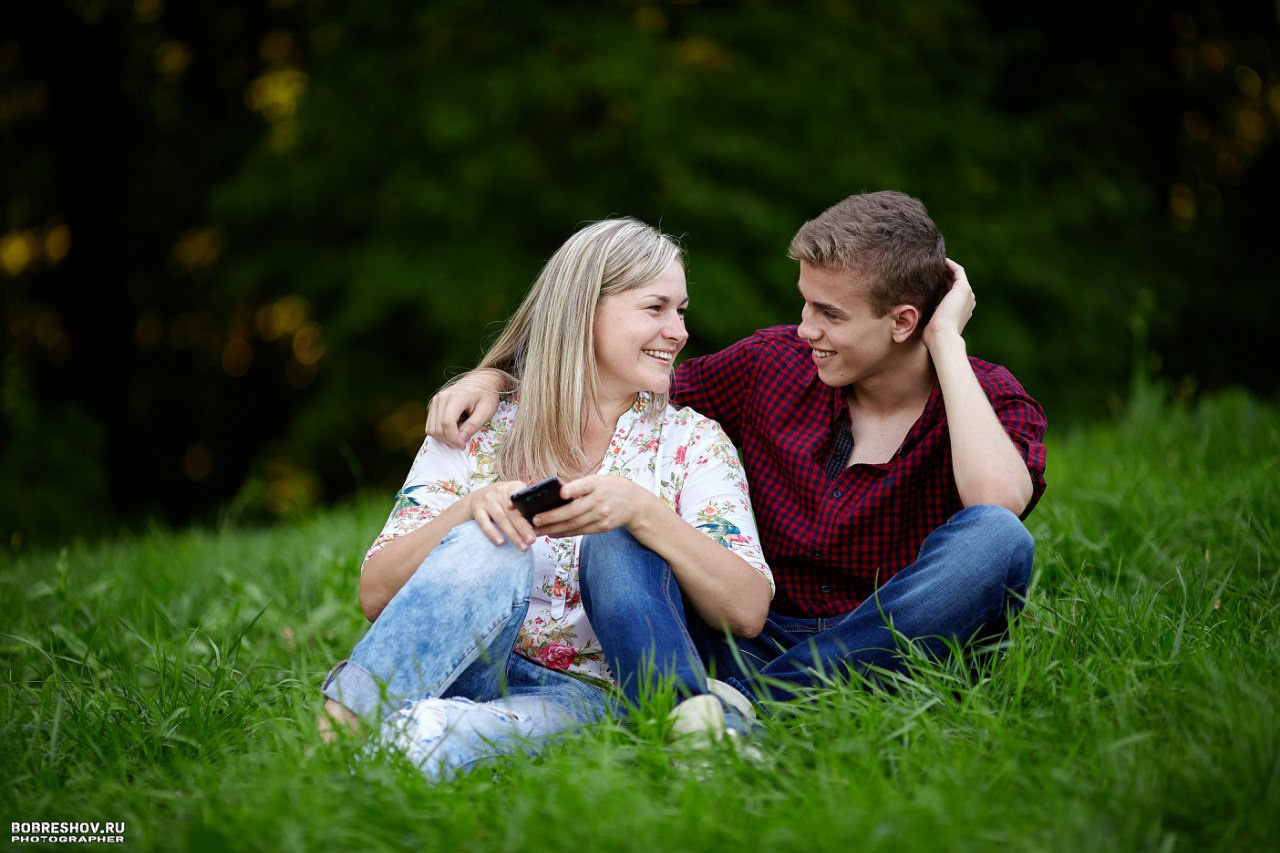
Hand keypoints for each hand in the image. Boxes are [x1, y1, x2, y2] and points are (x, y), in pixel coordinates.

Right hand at [425, 370, 505, 448]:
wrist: (481, 381)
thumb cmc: (487, 396)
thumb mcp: (486, 411)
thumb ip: (473, 425)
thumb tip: (461, 439)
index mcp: (456, 397)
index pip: (447, 423)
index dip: (454, 438)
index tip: (463, 445)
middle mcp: (441, 398)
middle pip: (437, 428)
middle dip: (449, 440)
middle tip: (463, 442)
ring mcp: (435, 401)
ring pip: (431, 429)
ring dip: (444, 438)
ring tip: (459, 435)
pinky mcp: (433, 405)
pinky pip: (431, 425)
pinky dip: (440, 432)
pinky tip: (454, 429)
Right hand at [466, 480, 536, 549]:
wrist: (477, 497)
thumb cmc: (502, 499)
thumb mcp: (512, 495)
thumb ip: (524, 505)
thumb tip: (541, 522)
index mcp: (511, 487)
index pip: (518, 493)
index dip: (522, 503)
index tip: (530, 513)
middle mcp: (498, 493)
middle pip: (512, 512)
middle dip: (523, 527)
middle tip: (532, 540)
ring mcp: (487, 501)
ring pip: (501, 519)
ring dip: (513, 534)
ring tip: (523, 546)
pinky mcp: (477, 511)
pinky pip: (484, 523)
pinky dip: (492, 533)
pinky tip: (501, 542)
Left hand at [527, 475, 656, 538]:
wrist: (636, 504)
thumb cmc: (611, 488)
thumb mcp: (599, 480)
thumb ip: (580, 486)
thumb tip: (554, 496)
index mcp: (597, 484)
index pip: (585, 485)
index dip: (573, 489)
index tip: (561, 493)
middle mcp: (600, 500)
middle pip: (573, 511)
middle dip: (552, 517)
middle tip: (535, 520)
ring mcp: (602, 516)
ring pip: (574, 524)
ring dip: (554, 528)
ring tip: (537, 530)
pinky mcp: (602, 527)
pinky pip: (580, 531)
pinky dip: (565, 533)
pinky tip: (552, 533)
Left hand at [924, 258, 975, 348]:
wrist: (942, 336)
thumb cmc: (933, 334)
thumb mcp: (931, 322)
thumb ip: (929, 313)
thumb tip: (916, 307)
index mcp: (961, 311)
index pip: (952, 294)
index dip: (941, 286)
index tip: (928, 281)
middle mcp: (967, 302)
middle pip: (955, 283)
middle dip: (942, 276)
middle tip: (928, 270)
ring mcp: (967, 295)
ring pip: (957, 276)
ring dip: (945, 268)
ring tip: (932, 264)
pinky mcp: (964, 288)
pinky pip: (958, 270)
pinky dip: (949, 264)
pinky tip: (938, 260)